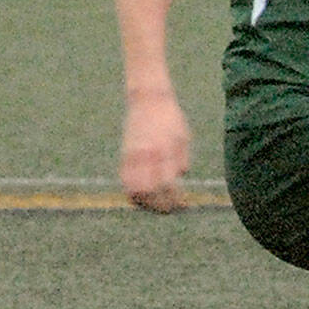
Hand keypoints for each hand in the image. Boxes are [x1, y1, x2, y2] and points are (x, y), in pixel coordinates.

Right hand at [119, 91, 190, 213]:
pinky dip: (134, 194)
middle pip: (149, 192)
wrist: (148, 100)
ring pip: (133, 190)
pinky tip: (145, 197)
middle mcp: (146, 155)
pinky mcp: (124, 155)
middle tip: (171, 209)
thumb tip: (180, 177)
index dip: (175, 199)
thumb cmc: (171, 118)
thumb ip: (182, 159)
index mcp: (164, 150)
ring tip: (158, 206)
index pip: (167, 185)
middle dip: (160, 205)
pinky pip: (126, 181)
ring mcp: (133, 156)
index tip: (183, 204)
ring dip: (145, 203)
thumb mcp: (184, 137)